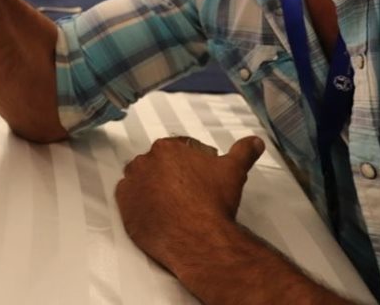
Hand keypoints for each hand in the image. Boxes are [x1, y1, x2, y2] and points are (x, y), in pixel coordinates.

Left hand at [115, 136, 264, 269]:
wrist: (199, 238)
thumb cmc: (213, 202)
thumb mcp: (234, 170)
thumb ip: (243, 151)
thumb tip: (254, 142)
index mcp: (167, 148)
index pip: (178, 147)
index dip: (192, 159)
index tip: (199, 172)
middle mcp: (144, 162)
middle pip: (158, 163)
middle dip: (171, 173)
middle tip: (188, 190)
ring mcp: (132, 186)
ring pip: (141, 180)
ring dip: (152, 186)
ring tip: (172, 202)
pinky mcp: (124, 208)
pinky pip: (128, 201)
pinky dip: (138, 204)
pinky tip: (156, 212)